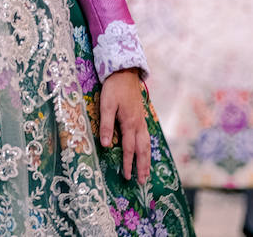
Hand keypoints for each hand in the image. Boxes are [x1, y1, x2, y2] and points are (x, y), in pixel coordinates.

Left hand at [99, 68, 150, 183]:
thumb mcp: (106, 105)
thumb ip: (106, 125)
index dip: (128, 163)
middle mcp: (138, 124)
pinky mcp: (141, 116)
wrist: (125, 71)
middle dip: (142, 166)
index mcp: (130, 123)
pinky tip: (146, 151)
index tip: (127, 176)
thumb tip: (104, 145)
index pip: (129, 148)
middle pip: (142, 149)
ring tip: (147, 172)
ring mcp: (141, 120)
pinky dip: (147, 148)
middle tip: (142, 181)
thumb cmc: (114, 88)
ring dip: (147, 159)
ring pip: (147, 144)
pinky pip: (146, 136)